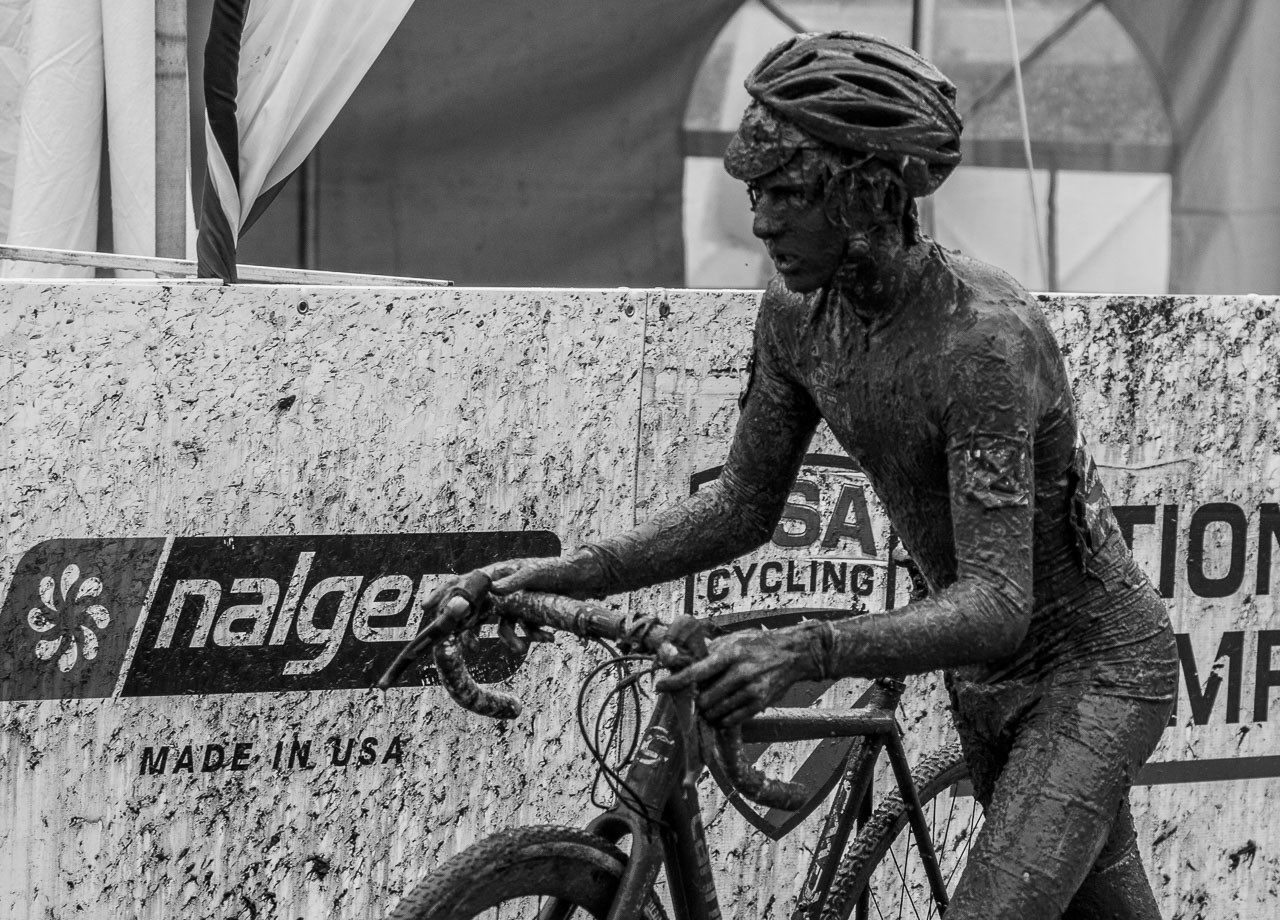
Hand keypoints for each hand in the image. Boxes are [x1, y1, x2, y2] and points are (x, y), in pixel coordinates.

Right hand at [419, 552, 602, 652]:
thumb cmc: (562, 569)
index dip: (444, 594)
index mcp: (499, 574)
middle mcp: (503, 588)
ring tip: (521, 648)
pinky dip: (531, 636)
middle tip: (467, 647)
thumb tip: (493, 589)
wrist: (590, 577)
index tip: (426, 607)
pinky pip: (521, 630)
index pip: (465, 583)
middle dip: (470, 630)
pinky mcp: (529, 612)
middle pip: (477, 610)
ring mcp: (515, 601)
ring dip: (510, 639)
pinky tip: (547, 639)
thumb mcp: (538, 573)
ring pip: (501, 626)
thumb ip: (515, 581)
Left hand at [656, 627, 821, 726]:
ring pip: (715, 712)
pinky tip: (722, 710)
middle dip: (696, 699)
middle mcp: (740, 672)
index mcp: (730, 653)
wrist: (793, 653)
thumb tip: (679, 655)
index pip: (696, 671)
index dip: (675, 681)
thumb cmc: (758, 644)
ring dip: (708, 711)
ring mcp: (751, 690)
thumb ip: (708, 649)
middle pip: (704, 698)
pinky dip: (722, 719)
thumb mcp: (733, 639)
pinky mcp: (760, 704)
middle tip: (696, 695)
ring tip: (711, 702)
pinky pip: (731, 720)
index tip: (660, 686)